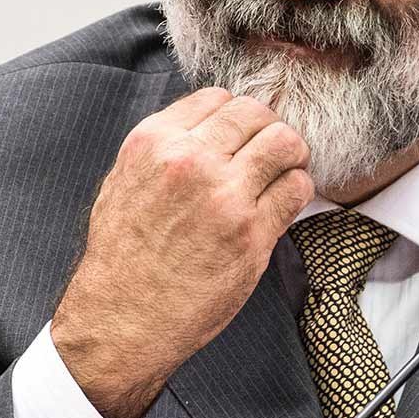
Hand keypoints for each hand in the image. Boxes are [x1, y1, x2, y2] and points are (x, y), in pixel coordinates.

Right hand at [50, 87, 313, 417]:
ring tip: (283, 172)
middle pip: (255, 113)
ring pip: (284, 142)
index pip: (217, 98)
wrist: (121, 319)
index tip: (240, 134)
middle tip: (269, 152)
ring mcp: (224, 196)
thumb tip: (205, 126)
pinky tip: (283, 202)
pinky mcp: (252, 234)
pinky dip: (297, 189)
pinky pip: (296, 188)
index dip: (234, 115)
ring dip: (290, 154)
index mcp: (154, 142)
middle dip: (267, 129)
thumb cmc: (121, 256)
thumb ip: (163, 148)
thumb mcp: (123, 182)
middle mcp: (190, 161)